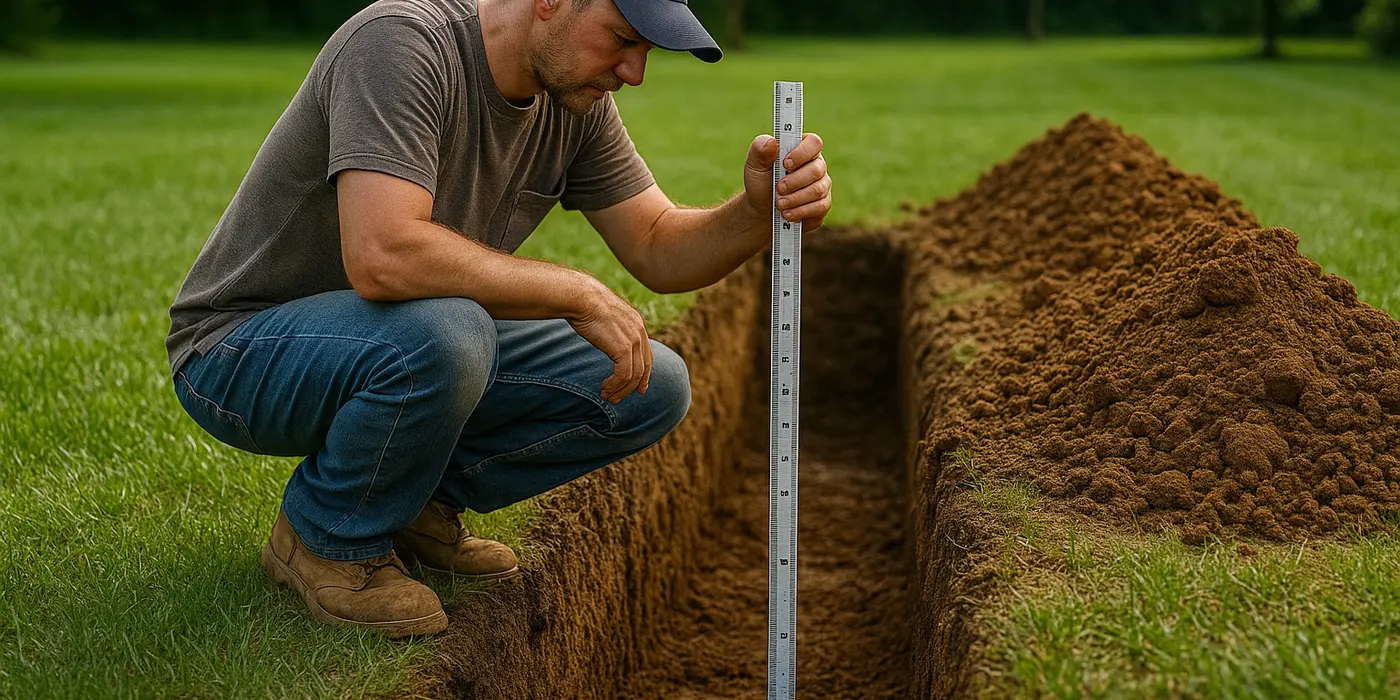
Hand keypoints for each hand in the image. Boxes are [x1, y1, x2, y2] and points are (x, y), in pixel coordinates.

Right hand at [566, 277, 652, 403]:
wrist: (581, 297)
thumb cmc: (584, 303)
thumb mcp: (603, 316)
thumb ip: (610, 328)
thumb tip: (602, 335)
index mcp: (637, 323)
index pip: (646, 354)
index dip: (644, 373)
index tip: (639, 387)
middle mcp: (640, 332)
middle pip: (644, 367)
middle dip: (634, 386)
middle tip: (620, 398)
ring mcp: (634, 340)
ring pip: (634, 375)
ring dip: (621, 390)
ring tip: (608, 396)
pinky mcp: (624, 348)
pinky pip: (624, 375)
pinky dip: (615, 385)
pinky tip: (605, 388)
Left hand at [742, 132, 831, 231]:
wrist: (762, 211)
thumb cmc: (761, 183)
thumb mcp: (754, 166)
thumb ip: (760, 151)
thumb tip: (771, 142)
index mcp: (802, 148)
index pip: (814, 142)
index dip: (802, 153)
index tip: (785, 164)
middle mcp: (816, 164)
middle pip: (817, 169)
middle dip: (795, 181)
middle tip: (778, 189)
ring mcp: (822, 184)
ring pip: (818, 190)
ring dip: (796, 198)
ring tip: (779, 204)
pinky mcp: (823, 203)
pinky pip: (820, 206)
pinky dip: (801, 211)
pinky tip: (787, 214)